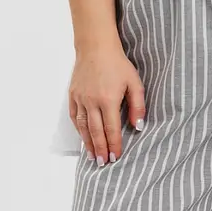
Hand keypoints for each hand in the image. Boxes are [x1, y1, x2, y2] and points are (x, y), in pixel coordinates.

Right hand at [69, 45, 145, 164]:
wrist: (95, 47)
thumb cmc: (118, 64)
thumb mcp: (134, 82)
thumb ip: (138, 106)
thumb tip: (138, 126)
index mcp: (108, 99)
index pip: (111, 129)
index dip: (114, 145)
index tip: (116, 157)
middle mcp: (92, 102)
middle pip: (95, 131)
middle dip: (100, 149)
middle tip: (103, 163)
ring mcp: (80, 99)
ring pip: (83, 126)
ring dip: (88, 143)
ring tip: (92, 156)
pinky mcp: (73, 94)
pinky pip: (74, 116)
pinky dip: (78, 129)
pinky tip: (82, 137)